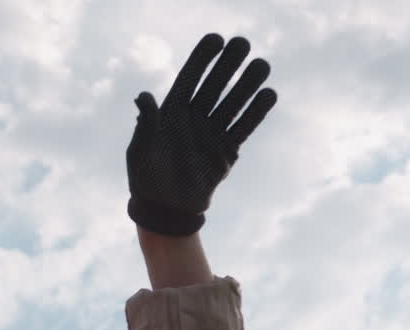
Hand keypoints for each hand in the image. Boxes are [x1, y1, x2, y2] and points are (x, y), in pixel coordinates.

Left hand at [126, 33, 278, 235]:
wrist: (165, 211)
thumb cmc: (146, 180)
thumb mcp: (141, 151)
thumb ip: (146, 124)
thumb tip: (143, 96)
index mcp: (171, 114)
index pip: (189, 79)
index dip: (201, 59)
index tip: (216, 39)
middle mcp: (194, 119)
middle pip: (214, 86)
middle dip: (228, 65)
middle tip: (243, 44)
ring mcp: (212, 133)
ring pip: (232, 103)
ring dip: (247, 84)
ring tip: (262, 64)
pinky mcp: (226, 151)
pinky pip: (243, 128)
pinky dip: (255, 113)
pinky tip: (269, 94)